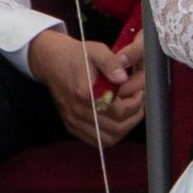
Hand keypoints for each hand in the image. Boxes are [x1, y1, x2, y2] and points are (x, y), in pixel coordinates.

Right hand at [28, 28, 142, 147]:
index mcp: (85, 93)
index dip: (135, 104)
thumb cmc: (76, 56)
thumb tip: (123, 78)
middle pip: (116, 129)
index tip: (141, 94)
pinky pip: (95, 141)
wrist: (51, 62)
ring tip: (131, 113)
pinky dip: (110, 135)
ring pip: (107, 139)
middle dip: (134, 118)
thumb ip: (111, 64)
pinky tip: (116, 121)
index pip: (118, 111)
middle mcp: (77, 111)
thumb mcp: (96, 51)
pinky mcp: (71, 125)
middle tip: (140, 104)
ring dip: (124, 129)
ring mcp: (73, 120)